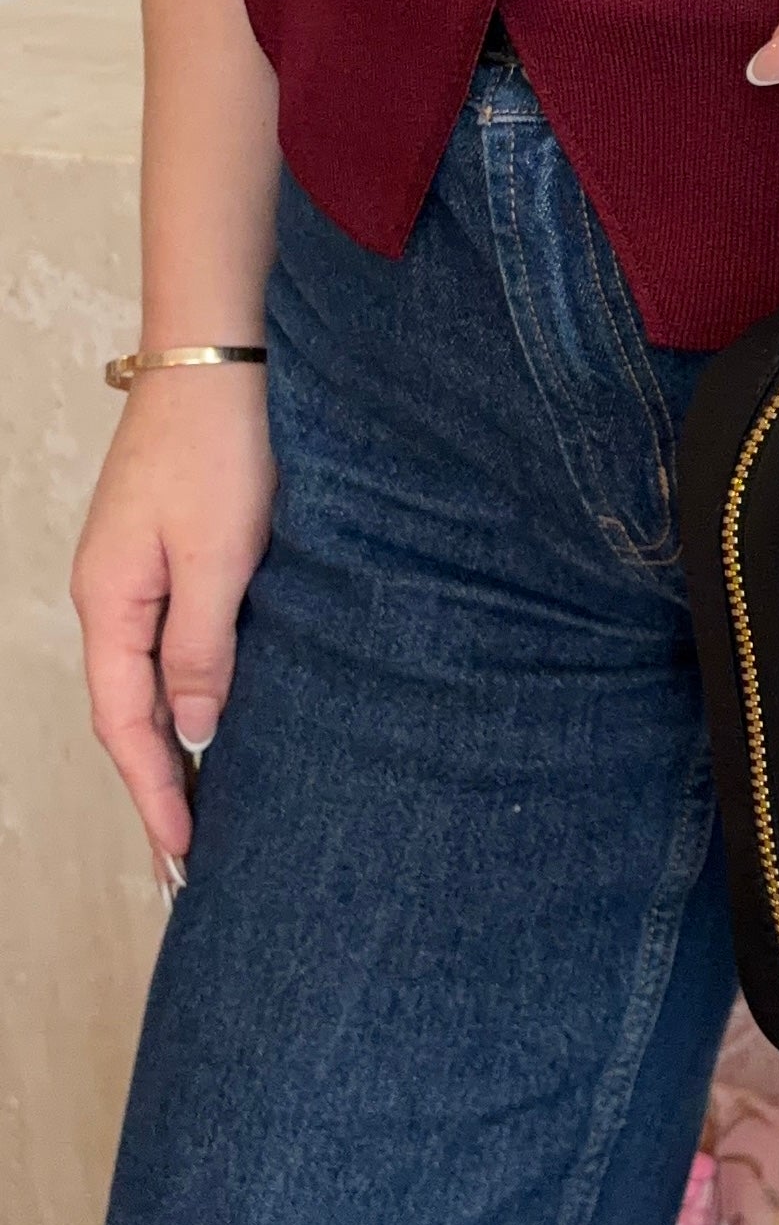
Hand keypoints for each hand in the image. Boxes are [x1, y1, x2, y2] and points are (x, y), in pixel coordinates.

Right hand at [71, 365, 274, 882]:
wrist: (220, 356)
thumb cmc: (218, 446)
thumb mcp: (217, 553)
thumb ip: (202, 644)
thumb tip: (193, 731)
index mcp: (110, 603)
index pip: (126, 725)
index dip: (154, 794)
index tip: (183, 858)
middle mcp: (114, 596)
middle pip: (130, 715)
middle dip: (158, 790)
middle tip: (188, 868)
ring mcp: (141, 576)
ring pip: (152, 684)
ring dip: (176, 750)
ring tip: (207, 816)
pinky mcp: (174, 556)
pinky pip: (175, 648)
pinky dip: (192, 698)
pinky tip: (221, 724)